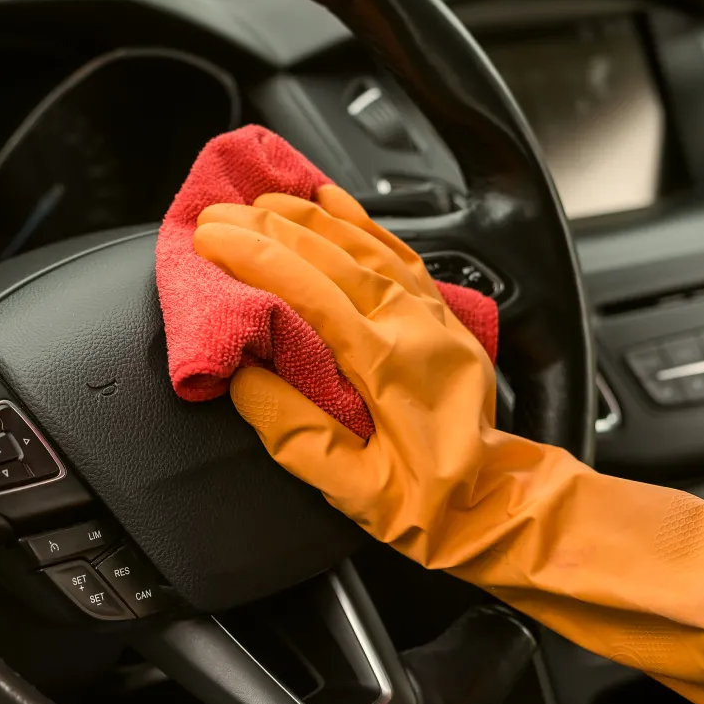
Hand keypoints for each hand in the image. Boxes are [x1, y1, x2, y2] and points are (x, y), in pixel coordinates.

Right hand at [194, 187, 703, 703]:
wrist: (496, 504)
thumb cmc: (424, 504)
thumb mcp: (350, 488)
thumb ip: (292, 431)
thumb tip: (241, 377)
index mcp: (386, 364)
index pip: (308, 289)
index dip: (253, 257)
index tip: (208, 242)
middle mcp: (410, 324)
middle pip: (328, 252)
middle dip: (263, 227)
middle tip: (211, 218)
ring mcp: (428, 311)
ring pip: (360, 241)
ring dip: (302, 215)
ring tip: (252, 202)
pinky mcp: (436, 311)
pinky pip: (392, 248)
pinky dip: (355, 219)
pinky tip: (327, 199)